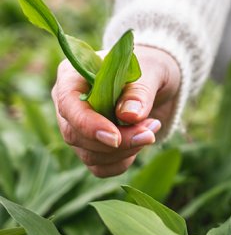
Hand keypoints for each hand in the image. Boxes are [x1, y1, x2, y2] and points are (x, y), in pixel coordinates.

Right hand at [52, 45, 180, 177]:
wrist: (158, 82)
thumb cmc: (150, 68)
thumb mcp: (151, 71)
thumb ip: (139, 92)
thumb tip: (129, 116)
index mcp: (73, 75)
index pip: (68, 104)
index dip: (89, 124)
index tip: (115, 137)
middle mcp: (69, 103)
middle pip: (77, 135)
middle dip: (117, 140)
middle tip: (150, 130)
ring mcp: (77, 127)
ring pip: (89, 154)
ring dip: (125, 150)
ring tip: (152, 127)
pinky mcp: (91, 146)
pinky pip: (99, 166)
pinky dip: (123, 161)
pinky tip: (141, 142)